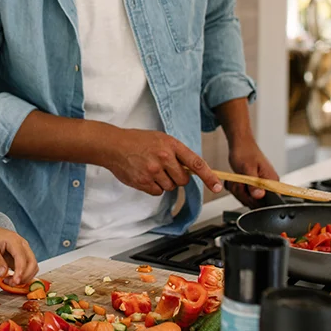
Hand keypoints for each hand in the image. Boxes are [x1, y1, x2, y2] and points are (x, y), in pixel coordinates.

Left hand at [0, 220, 38, 286]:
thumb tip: (3, 273)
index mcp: (14, 240)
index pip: (22, 258)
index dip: (20, 271)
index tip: (15, 282)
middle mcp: (22, 245)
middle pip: (32, 263)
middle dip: (24, 276)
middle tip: (11, 283)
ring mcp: (22, 251)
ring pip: (32, 267)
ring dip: (24, 277)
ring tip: (10, 281)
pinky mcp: (20, 257)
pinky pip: (26, 268)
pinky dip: (22, 276)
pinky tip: (11, 279)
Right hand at [103, 129, 223, 196]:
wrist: (113, 145)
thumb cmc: (137, 141)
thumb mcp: (160, 139)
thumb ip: (176, 153)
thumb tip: (191, 170)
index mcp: (171, 145)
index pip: (196, 163)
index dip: (209, 177)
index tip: (218, 187)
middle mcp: (164, 157)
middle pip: (183, 180)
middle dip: (177, 177)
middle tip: (165, 168)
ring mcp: (153, 170)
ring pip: (170, 187)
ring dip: (164, 182)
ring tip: (151, 169)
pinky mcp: (143, 181)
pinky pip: (157, 192)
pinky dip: (153, 187)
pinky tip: (144, 175)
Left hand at [227, 137, 278, 207]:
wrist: (240, 144)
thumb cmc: (245, 152)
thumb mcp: (247, 169)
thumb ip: (253, 184)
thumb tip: (259, 196)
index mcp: (272, 182)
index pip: (268, 202)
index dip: (254, 200)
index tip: (245, 190)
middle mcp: (268, 186)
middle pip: (256, 203)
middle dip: (242, 193)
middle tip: (238, 181)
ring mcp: (260, 186)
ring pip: (248, 199)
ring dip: (238, 191)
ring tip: (236, 179)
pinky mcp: (253, 186)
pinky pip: (244, 195)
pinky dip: (237, 189)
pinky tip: (235, 181)